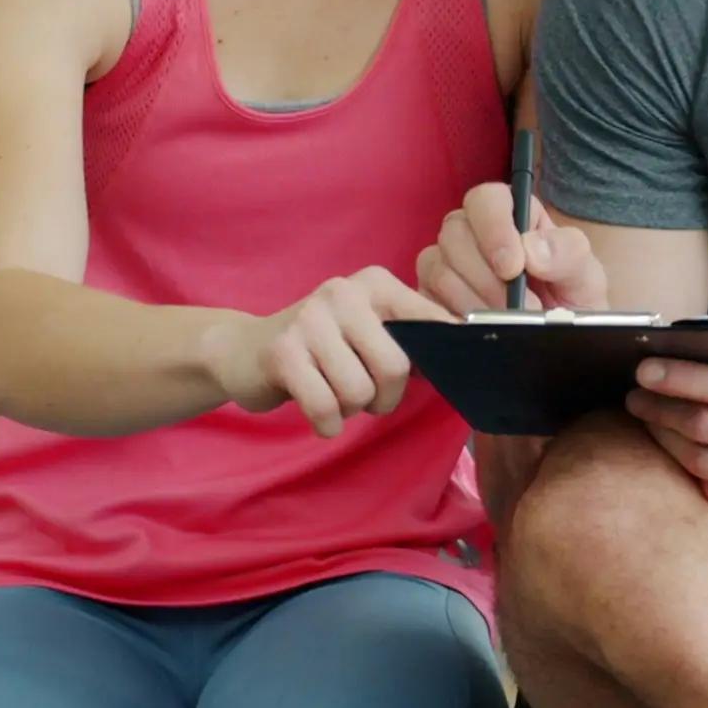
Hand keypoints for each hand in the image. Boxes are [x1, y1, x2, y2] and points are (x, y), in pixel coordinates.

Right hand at [207, 268, 443, 437]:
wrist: (242, 350)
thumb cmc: (321, 348)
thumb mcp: (367, 332)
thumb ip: (410, 341)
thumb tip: (465, 360)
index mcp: (376, 283)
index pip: (431, 323)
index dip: (441, 360)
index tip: (437, 378)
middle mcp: (344, 292)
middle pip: (396, 367)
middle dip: (386, 397)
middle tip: (366, 396)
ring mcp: (310, 319)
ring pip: (359, 391)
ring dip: (351, 409)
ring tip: (333, 393)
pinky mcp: (283, 352)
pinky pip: (326, 407)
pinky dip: (327, 423)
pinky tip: (317, 409)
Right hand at [417, 180, 610, 314]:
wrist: (558, 341)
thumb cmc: (569, 300)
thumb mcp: (585, 277)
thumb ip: (569, 253)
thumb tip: (532, 250)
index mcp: (511, 213)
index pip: (487, 199)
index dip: (494, 229)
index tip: (513, 267)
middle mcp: (472, 231)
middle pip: (455, 233)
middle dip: (487, 277)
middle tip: (517, 308)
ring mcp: (447, 263)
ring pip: (439, 268)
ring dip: (474, 301)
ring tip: (505, 321)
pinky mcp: (431, 295)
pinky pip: (427, 300)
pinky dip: (453, 317)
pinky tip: (479, 330)